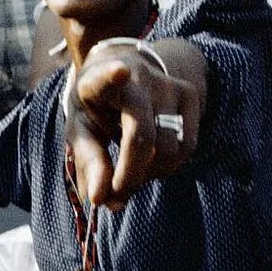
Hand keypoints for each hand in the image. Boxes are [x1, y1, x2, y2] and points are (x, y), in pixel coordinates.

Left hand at [65, 39, 204, 208]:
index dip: (113, 75)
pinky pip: (186, 147)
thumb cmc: (97, 107)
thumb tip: (99, 199)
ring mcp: (167, 84)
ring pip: (168, 148)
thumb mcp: (82, 130)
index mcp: (99, 80)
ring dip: (148, 175)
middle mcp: (137, 77)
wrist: (126, 71)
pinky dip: (168, 167)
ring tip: (130, 174)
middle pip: (142, 136)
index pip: (106, 76)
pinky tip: (151, 162)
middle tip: (115, 197)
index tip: (119, 71)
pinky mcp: (188, 94)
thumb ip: (89, 162)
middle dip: (129, 176)